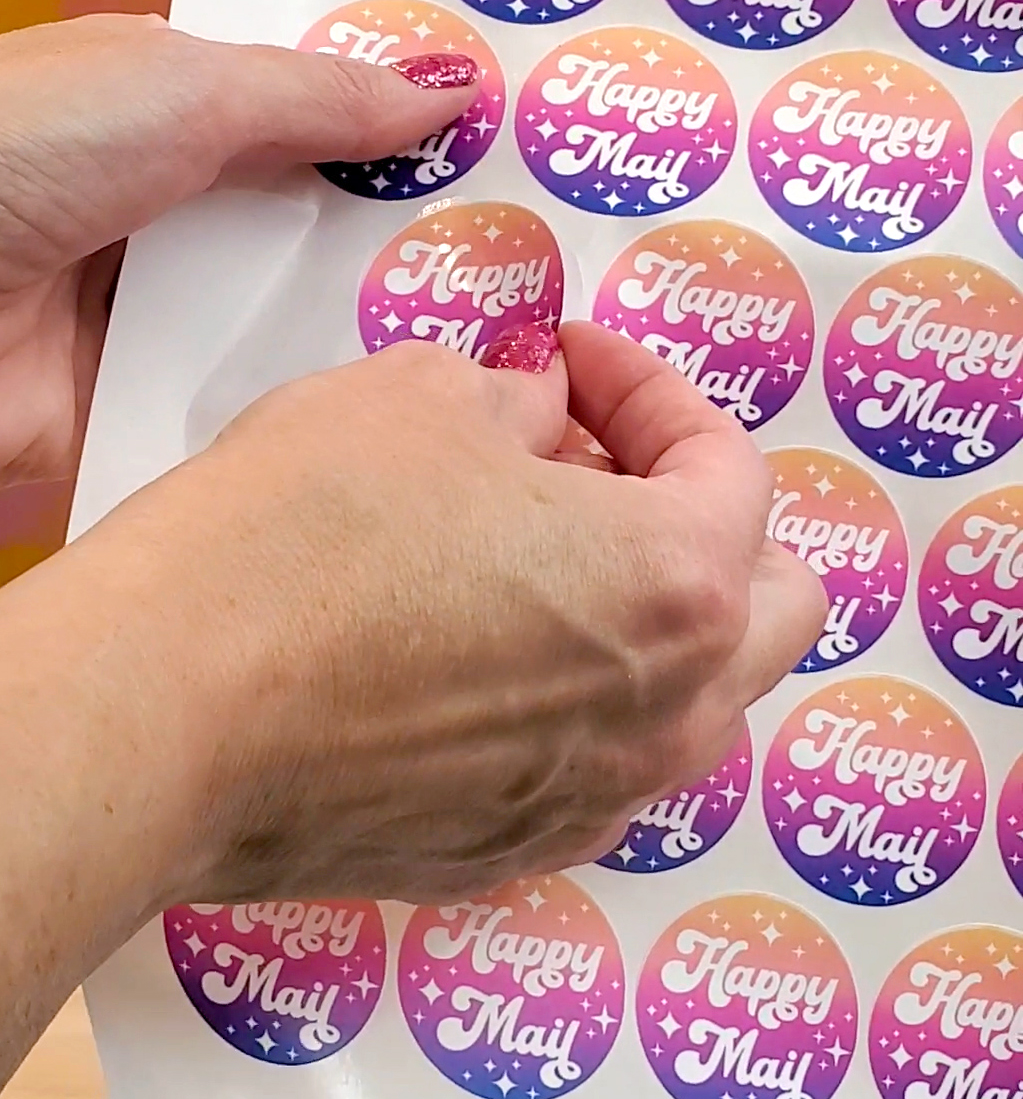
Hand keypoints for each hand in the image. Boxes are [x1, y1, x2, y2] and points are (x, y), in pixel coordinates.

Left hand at [0, 13, 479, 483]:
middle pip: (314, 218)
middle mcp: (174, 207)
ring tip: (519, 332)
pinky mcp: (149, 400)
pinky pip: (253, 397)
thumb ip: (321, 93)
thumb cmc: (26, 147)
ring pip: (293, 312)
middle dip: (411, 229)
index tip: (512, 144)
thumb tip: (453, 84)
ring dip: (374, 320)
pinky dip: (316, 400)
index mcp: (171, 110)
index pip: (312, 115)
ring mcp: (162, 306)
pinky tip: (422, 411)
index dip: (403, 124)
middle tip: (547, 247)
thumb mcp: (186, 87)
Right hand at [57, 320, 824, 907]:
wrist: (170, 707)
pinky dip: (575, 696)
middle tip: (597, 463)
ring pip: (693, 698)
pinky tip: (474, 648)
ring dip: (649, 613)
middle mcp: (668, 712)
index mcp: (679, 582)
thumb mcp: (423, 396)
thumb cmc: (305, 533)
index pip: (727, 463)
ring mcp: (594, 801)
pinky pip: (594, 764)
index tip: (572, 360)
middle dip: (704, 516)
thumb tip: (541, 413)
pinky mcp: (506, 853)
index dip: (648, 387)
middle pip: (769, 604)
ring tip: (537, 554)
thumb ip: (520, 397)